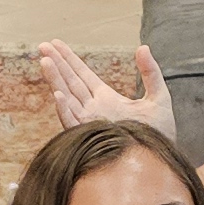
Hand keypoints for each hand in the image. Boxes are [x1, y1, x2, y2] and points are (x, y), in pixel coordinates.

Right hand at [39, 39, 176, 133]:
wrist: (160, 160)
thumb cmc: (159, 133)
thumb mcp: (158, 97)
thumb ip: (150, 72)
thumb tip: (143, 47)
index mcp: (106, 99)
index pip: (82, 75)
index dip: (69, 59)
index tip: (56, 44)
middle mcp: (94, 109)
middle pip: (70, 82)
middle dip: (56, 64)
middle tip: (42, 46)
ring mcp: (90, 123)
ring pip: (67, 98)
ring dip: (56, 80)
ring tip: (45, 62)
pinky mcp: (90, 137)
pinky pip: (74, 122)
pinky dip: (65, 109)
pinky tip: (58, 95)